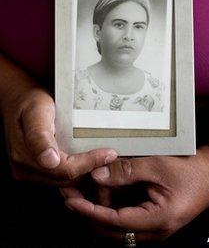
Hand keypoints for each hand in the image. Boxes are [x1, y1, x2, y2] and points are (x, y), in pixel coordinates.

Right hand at [2, 87, 116, 185]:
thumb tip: (49, 161)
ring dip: (87, 173)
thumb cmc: (29, 103)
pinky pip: (62, 177)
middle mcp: (25, 169)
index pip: (64, 170)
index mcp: (24, 156)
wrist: (20, 101)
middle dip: (91, 170)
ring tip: (105, 160)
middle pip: (67, 180)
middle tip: (112, 158)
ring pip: (66, 182)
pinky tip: (91, 162)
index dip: (89, 164)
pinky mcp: (38, 170)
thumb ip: (40, 136)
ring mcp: (31, 172)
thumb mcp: (36, 112)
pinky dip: (79, 171)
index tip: (109, 154)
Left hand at [61, 146, 208, 242]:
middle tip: (69, 193)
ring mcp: (150, 226)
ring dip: (99, 206)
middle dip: (87, 211)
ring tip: (85, 186)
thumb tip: (98, 174)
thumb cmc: (190, 171)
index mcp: (156, 221)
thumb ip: (127, 171)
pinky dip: (110, 203)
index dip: (89, 211)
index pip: (114, 221)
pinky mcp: (149, 217)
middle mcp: (151, 230)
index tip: (70, 201)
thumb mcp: (157, 166)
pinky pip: (124, 215)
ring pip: (115, 223)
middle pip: (110, 228)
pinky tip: (103, 188)